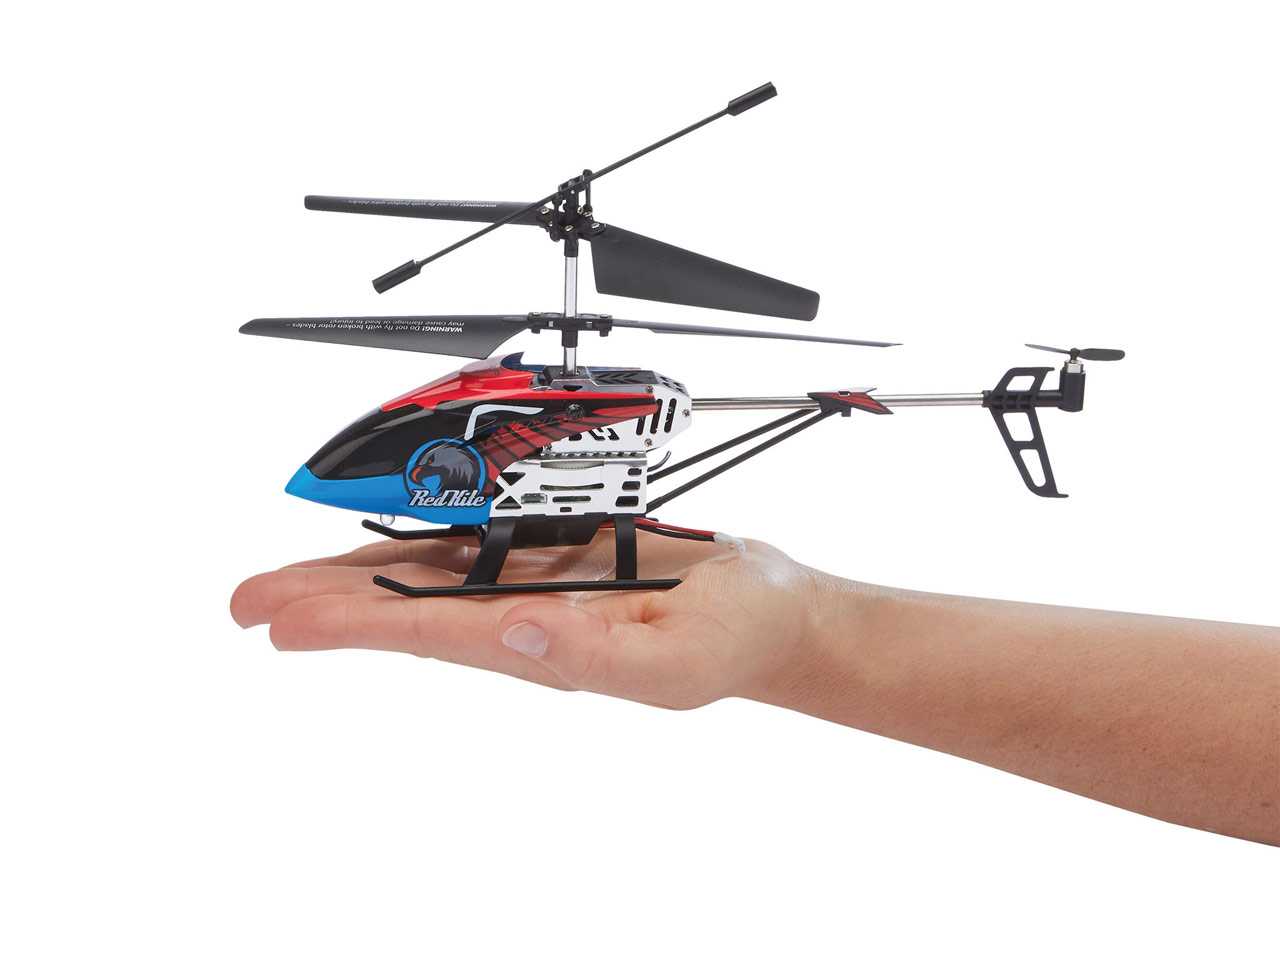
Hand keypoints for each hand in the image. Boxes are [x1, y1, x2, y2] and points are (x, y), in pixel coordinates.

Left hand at [231, 529, 823, 708]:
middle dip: (326, 602)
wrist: (765, 612)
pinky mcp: (554, 556)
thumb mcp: (676, 659)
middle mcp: (522, 618)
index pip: (430, 632)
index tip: (282, 622)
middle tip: (247, 601)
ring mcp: (534, 586)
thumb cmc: (730, 642)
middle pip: (407, 606)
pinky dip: (417, 544)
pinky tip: (381, 548)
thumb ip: (596, 652)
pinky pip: (473, 548)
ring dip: (356, 576)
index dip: (352, 623)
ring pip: (429, 577)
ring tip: (287, 582)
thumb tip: (512, 630)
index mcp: (542, 645)